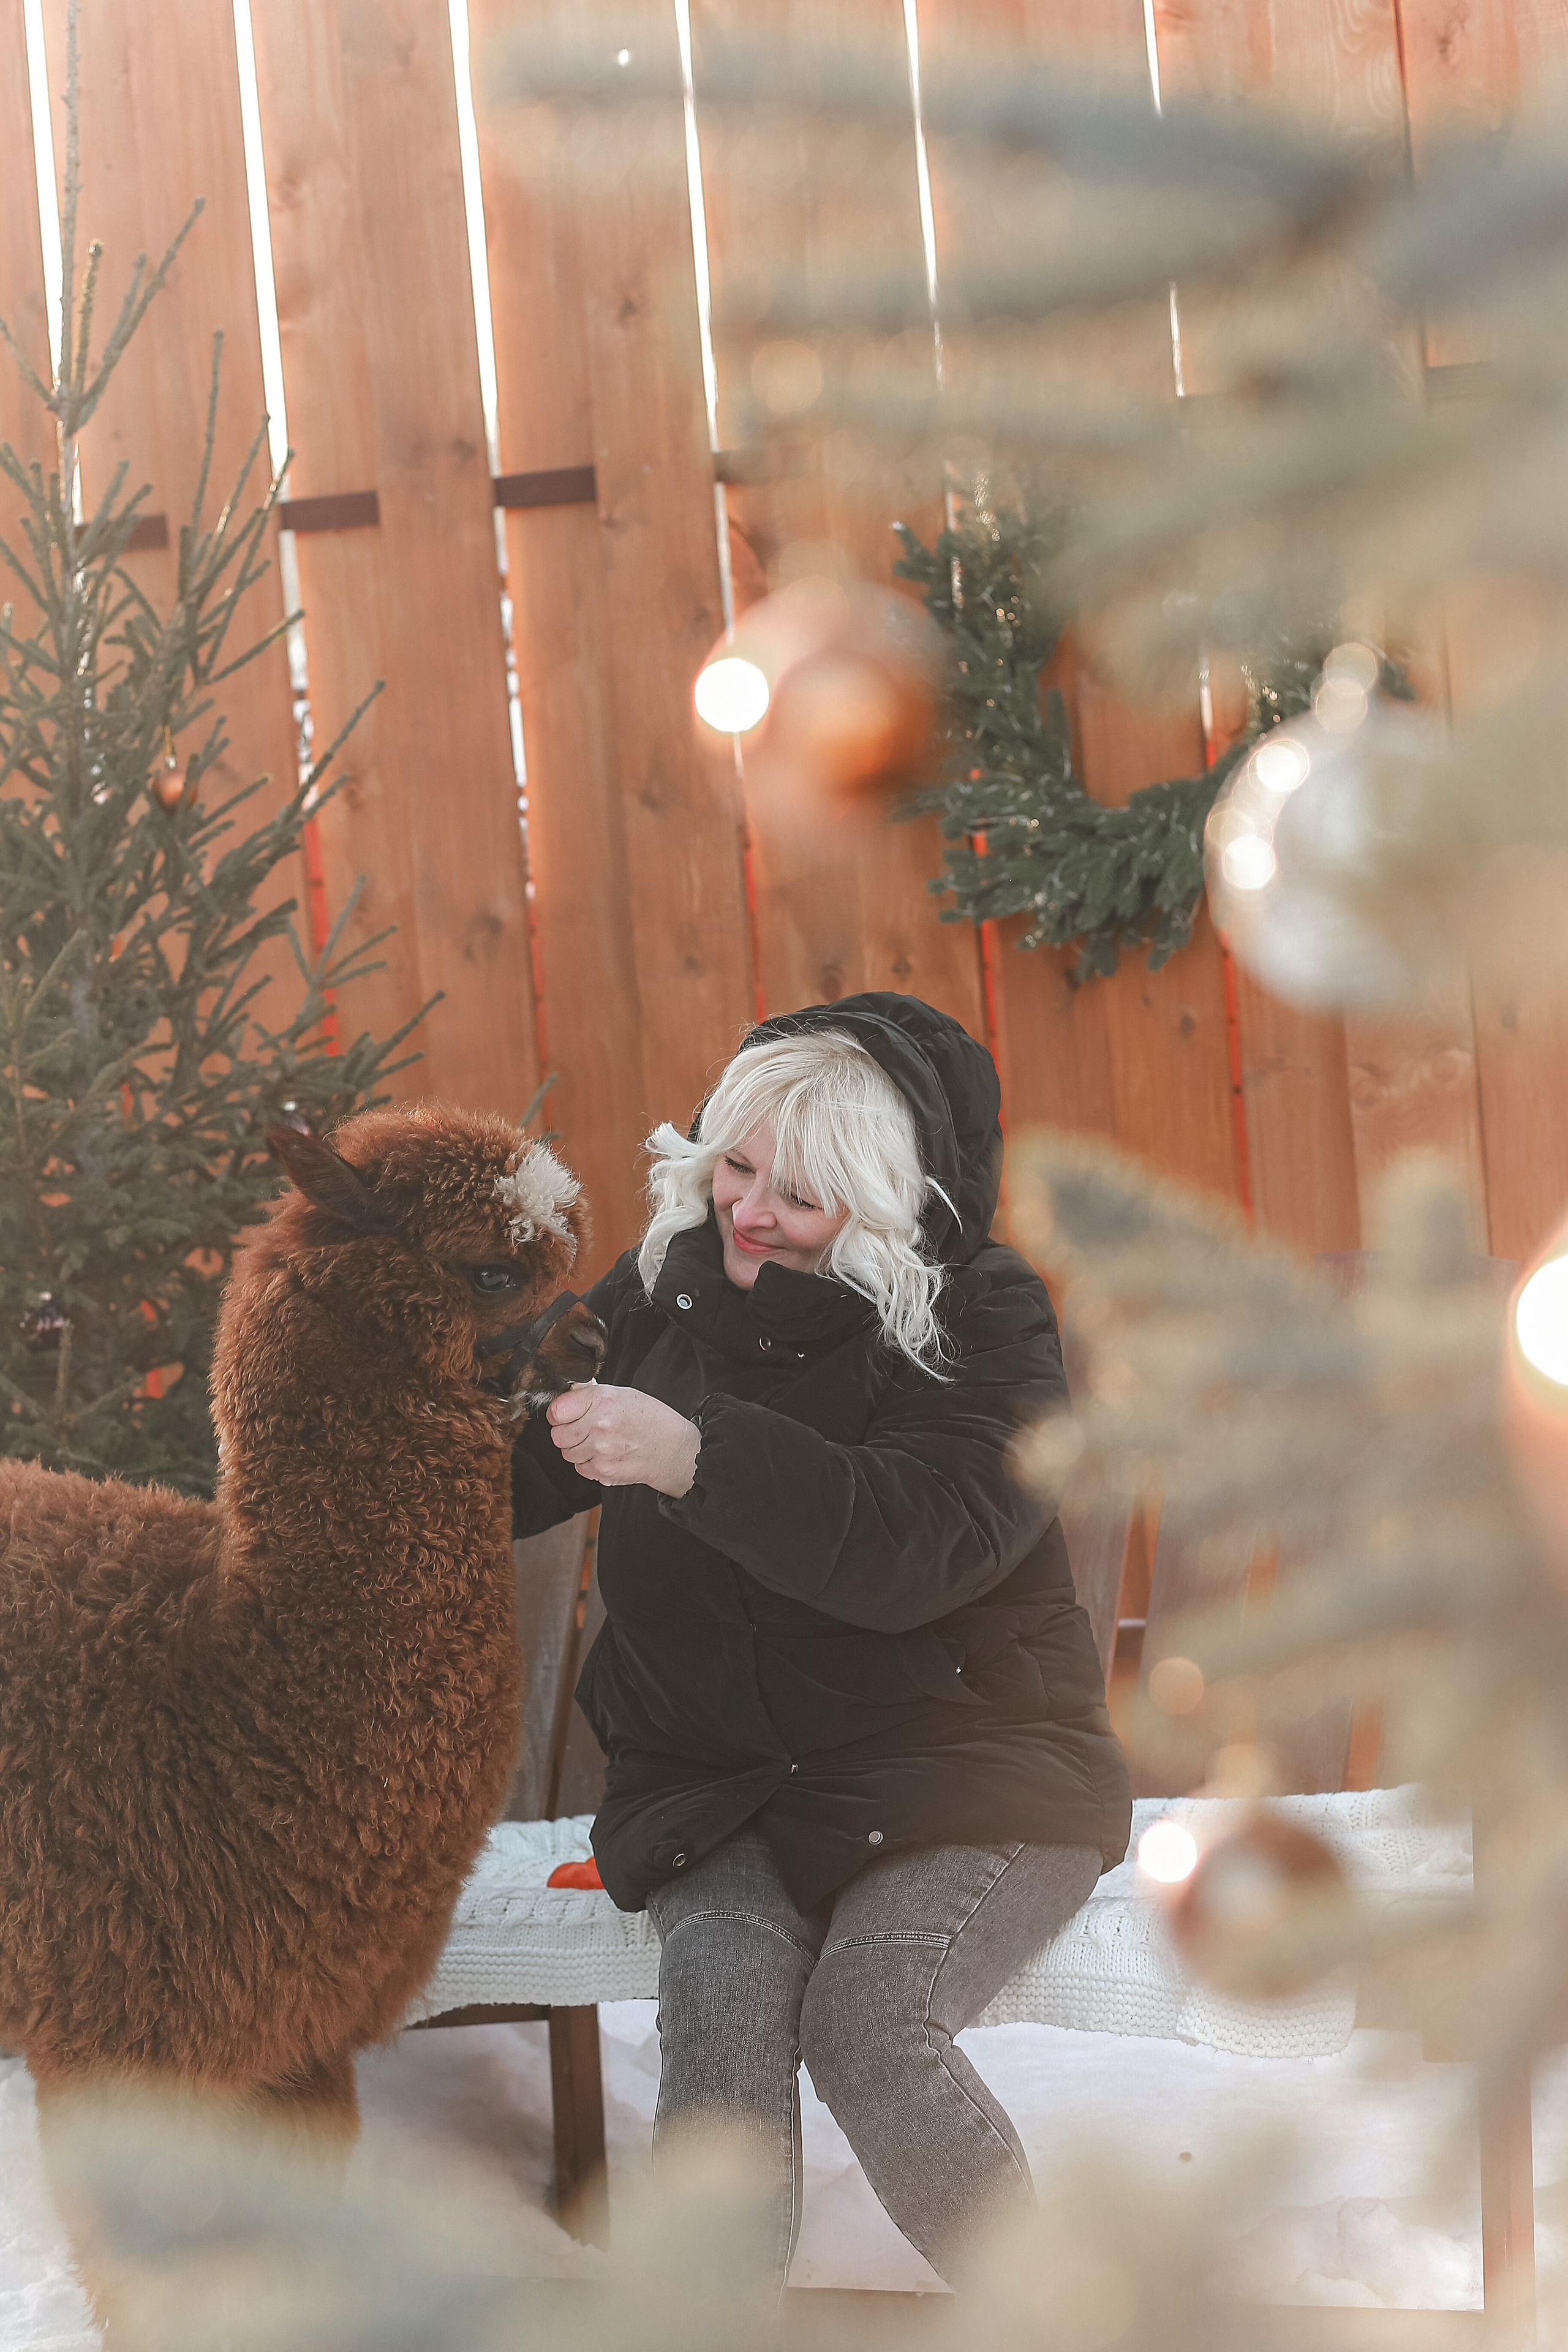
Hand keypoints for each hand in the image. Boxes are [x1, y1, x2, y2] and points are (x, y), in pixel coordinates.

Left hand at [547, 1383, 698, 1496]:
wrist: (672, 1449)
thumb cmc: (650, 1419)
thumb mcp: (622, 1394)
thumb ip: (591, 1397)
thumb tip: (565, 1401)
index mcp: (602, 1401)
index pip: (556, 1411)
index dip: (559, 1414)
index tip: (565, 1415)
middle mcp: (599, 1426)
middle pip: (558, 1435)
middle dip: (567, 1433)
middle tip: (583, 1430)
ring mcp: (600, 1451)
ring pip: (567, 1453)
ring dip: (578, 1449)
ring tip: (599, 1442)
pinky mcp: (603, 1472)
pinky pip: (581, 1468)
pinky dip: (589, 1463)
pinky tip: (606, 1455)